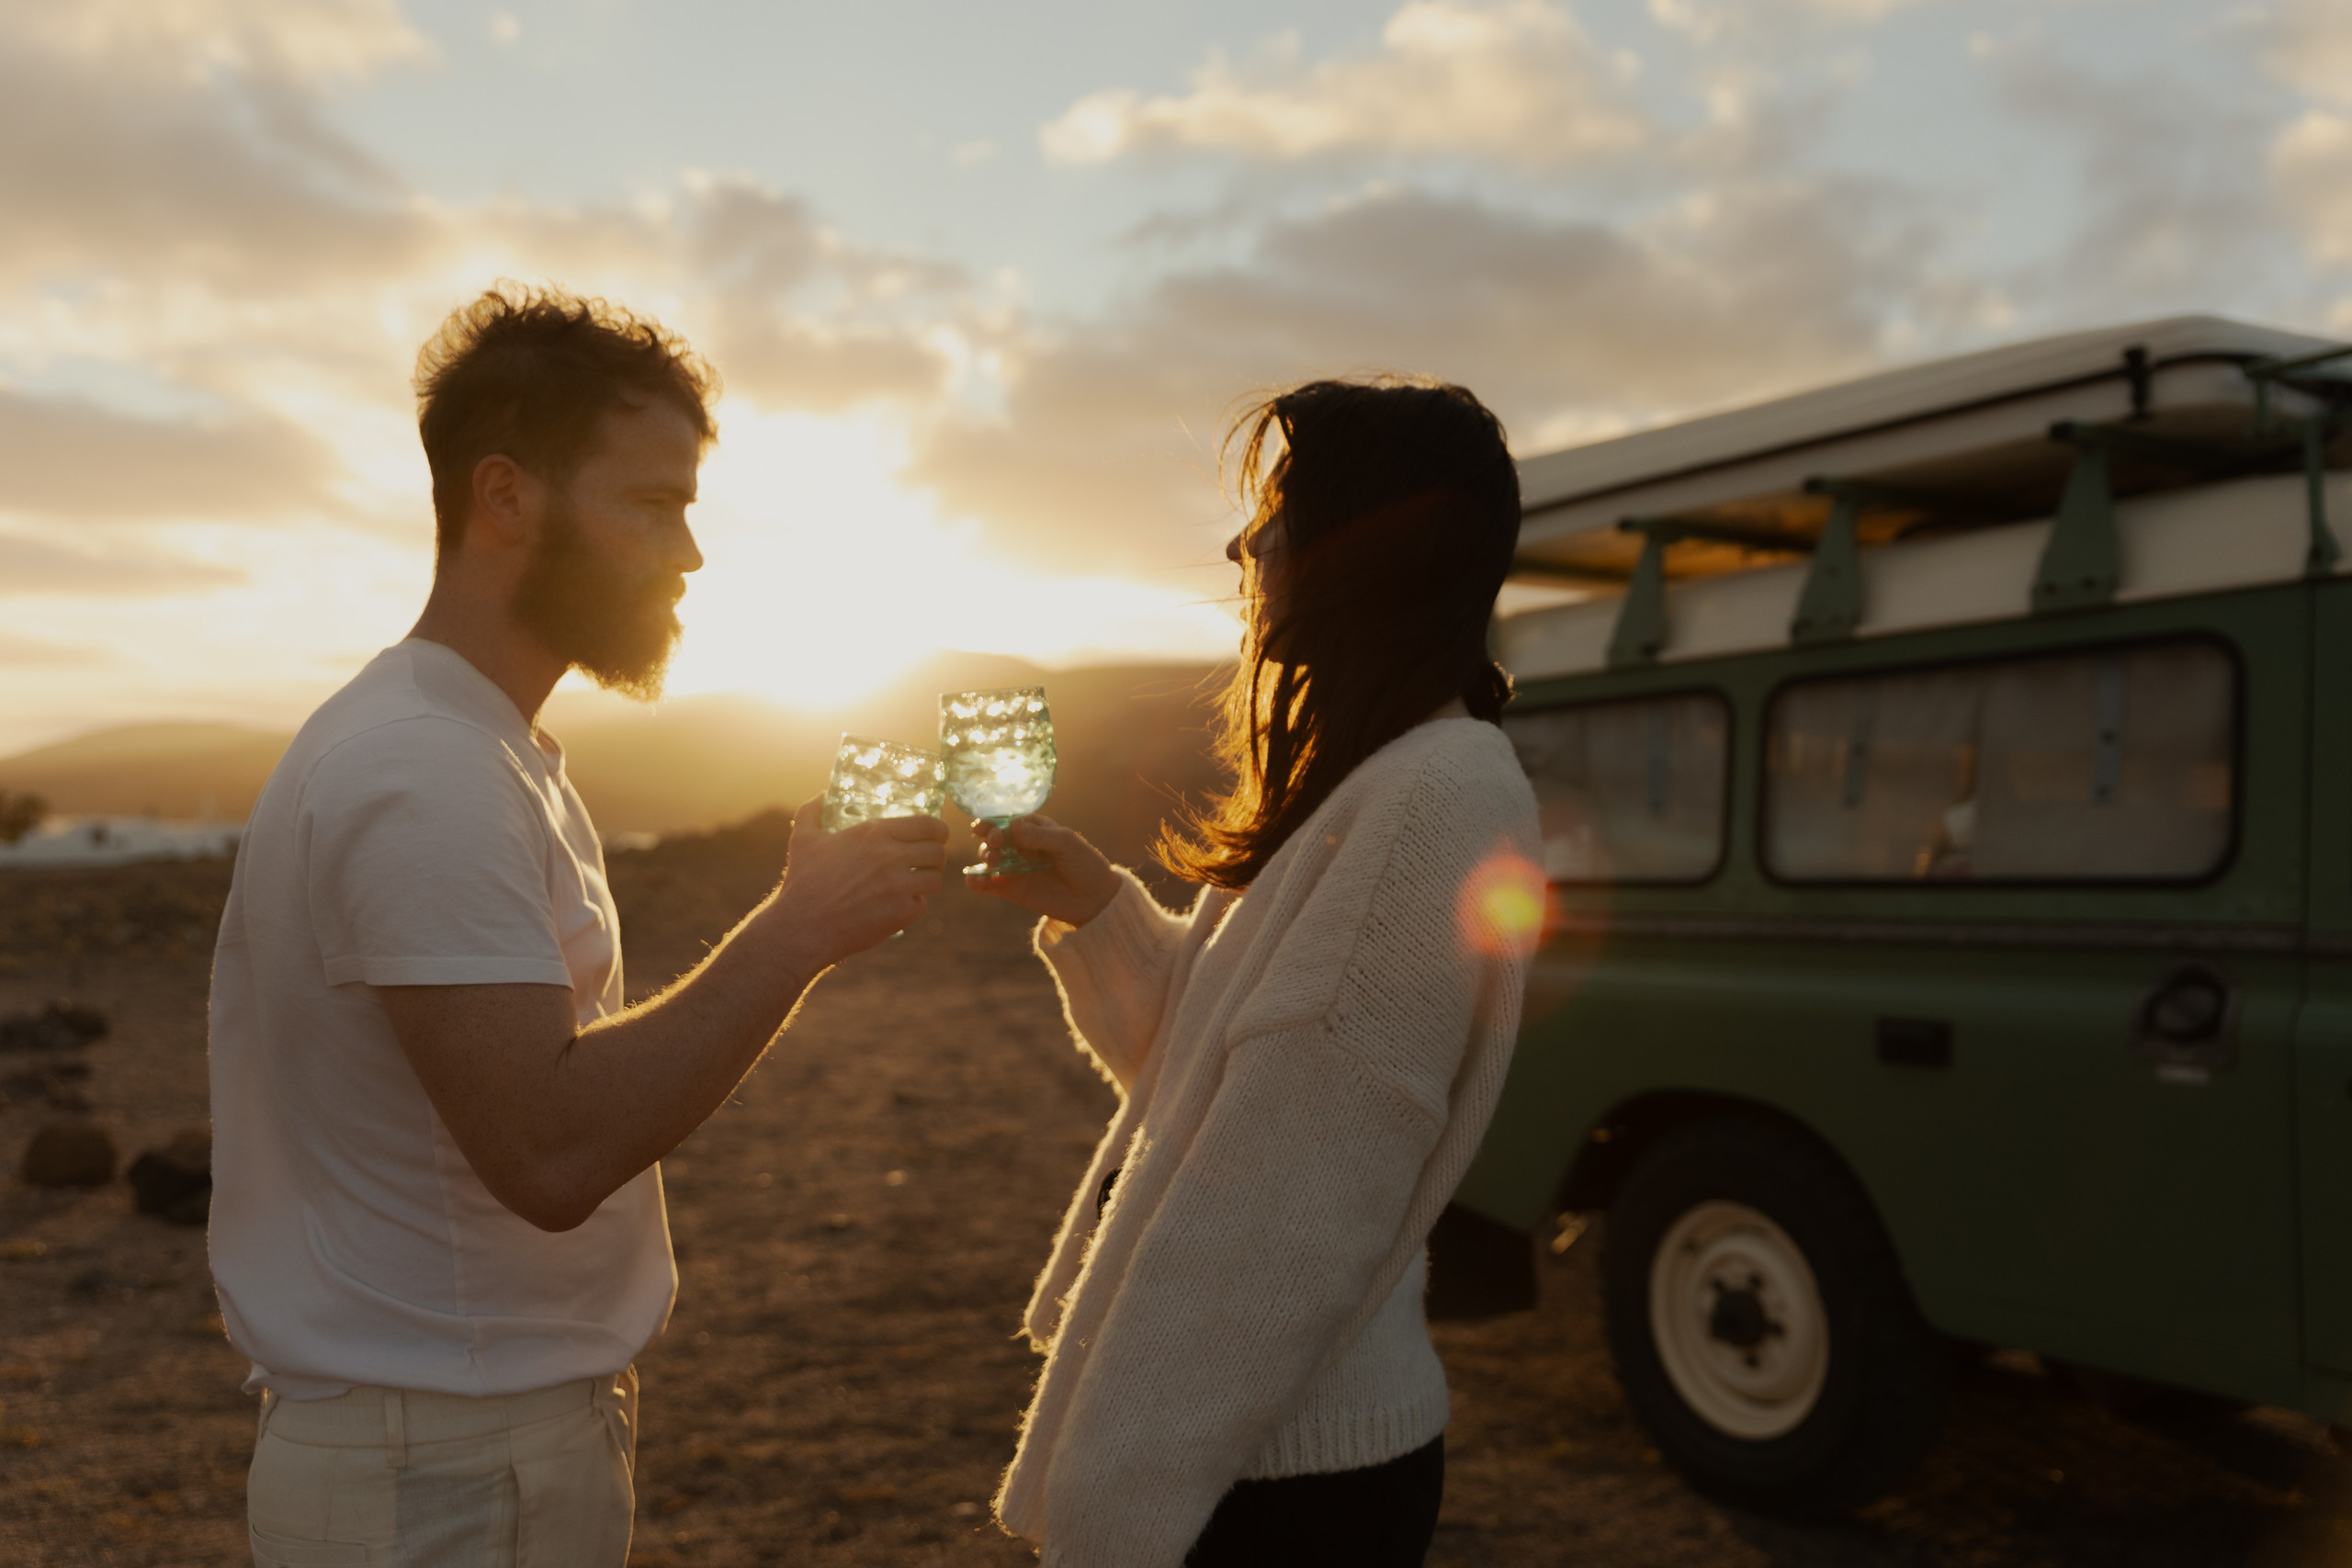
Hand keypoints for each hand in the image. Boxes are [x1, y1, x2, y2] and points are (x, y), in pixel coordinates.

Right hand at [767, 798, 947, 967]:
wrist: (802, 927)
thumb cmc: (803, 882)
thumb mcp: (803, 838)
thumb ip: (812, 810)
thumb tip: (822, 794)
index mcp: (874, 833)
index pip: (928, 824)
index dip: (938, 830)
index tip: (937, 835)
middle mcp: (891, 856)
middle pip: (938, 851)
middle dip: (934, 857)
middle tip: (924, 862)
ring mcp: (899, 886)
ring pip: (935, 879)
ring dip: (925, 881)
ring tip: (912, 884)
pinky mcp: (901, 913)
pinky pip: (921, 905)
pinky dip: (911, 907)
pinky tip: (895, 906)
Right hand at [968, 814, 1119, 926]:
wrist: (1094, 898)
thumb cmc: (1084, 863)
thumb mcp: (1066, 843)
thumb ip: (1040, 835)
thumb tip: (1012, 826)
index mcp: (1033, 827)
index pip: (1008, 819)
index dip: (996, 821)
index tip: (991, 827)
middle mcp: (1019, 845)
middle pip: (993, 836)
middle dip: (989, 836)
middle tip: (995, 842)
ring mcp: (1013, 867)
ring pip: (987, 857)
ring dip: (985, 856)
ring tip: (993, 861)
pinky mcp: (1010, 889)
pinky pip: (986, 883)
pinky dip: (976, 880)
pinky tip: (976, 880)